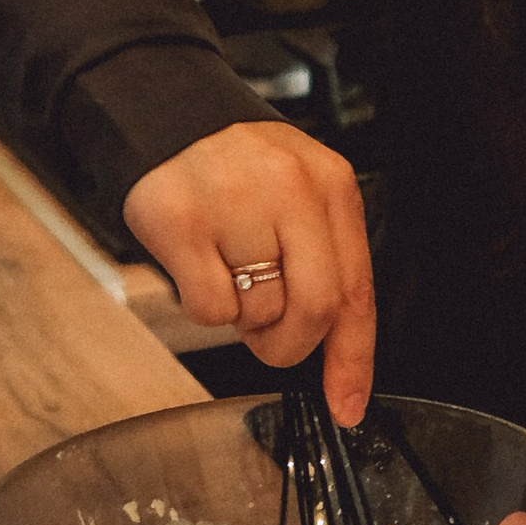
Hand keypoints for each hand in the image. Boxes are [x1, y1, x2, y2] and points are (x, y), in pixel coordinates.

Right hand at [122, 122, 374, 422]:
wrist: (169, 120)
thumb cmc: (241, 174)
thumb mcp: (301, 202)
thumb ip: (326, 268)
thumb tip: (343, 371)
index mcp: (331, 185)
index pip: (356, 289)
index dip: (353, 358)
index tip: (347, 404)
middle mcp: (290, 188)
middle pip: (314, 310)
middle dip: (290, 344)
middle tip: (268, 333)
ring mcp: (234, 201)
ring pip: (257, 313)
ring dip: (243, 317)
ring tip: (229, 272)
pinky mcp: (181, 220)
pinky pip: (209, 309)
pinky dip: (205, 307)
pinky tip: (200, 264)